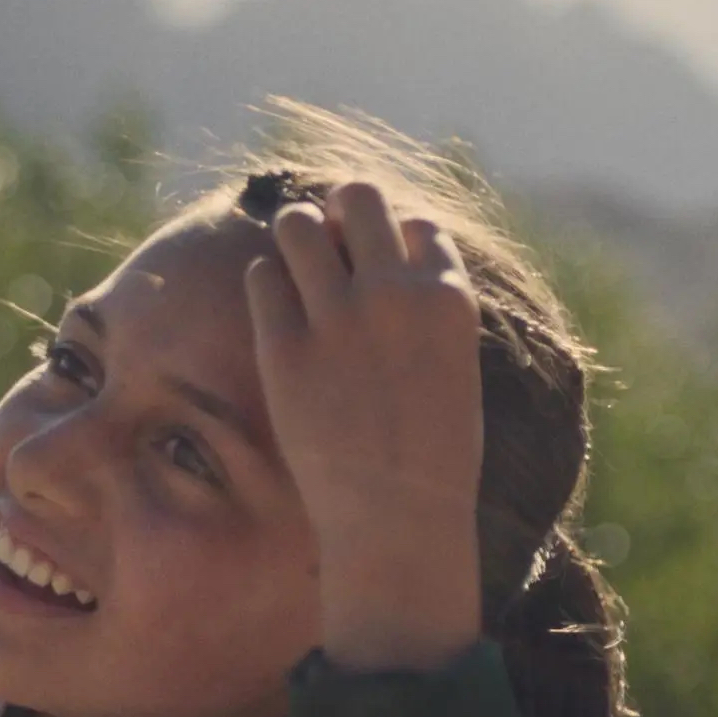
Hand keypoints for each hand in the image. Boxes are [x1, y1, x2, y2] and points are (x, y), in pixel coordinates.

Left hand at [245, 182, 484, 671]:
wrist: (397, 520)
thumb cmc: (434, 455)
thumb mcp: (455, 369)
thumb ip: (430, 314)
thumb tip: (396, 270)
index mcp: (447, 297)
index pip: (417, 225)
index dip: (397, 243)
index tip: (385, 272)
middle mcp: (393, 292)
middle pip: (358, 196)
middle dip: (341, 213)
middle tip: (332, 247)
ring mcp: (336, 316)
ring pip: (298, 223)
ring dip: (296, 238)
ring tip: (298, 273)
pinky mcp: (283, 345)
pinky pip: (262, 277)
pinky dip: (267, 285)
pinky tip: (278, 316)